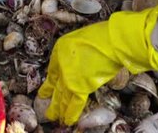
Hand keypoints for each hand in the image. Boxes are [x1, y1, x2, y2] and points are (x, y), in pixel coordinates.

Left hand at [39, 6, 157, 124]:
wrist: (110, 42)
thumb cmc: (100, 37)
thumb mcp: (79, 40)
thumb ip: (74, 54)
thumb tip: (78, 65)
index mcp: (59, 51)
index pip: (52, 70)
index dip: (50, 82)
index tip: (47, 89)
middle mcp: (61, 65)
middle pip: (55, 85)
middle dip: (52, 99)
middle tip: (48, 110)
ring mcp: (69, 76)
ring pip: (62, 96)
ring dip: (59, 109)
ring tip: (53, 118)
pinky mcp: (81, 87)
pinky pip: (74, 103)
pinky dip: (71, 113)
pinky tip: (67, 121)